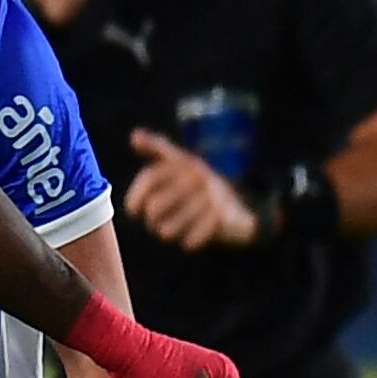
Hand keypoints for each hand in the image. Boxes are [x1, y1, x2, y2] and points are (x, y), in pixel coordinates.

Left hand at [126, 131, 260, 251]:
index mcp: (185, 162)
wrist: (244, 206)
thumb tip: (134, 135)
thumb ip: (156, 148)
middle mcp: (198, 176)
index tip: (132, 210)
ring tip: (173, 229)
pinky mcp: (222, 218)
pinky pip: (189, 241)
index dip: (136, 196)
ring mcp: (212, 197)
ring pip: (167, 229)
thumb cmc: (198, 186)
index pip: (151, 177)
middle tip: (156, 223)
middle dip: (151, 221)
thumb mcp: (180, 163)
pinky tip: (192, 236)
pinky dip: (188, 242)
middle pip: (155, 208)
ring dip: (167, 233)